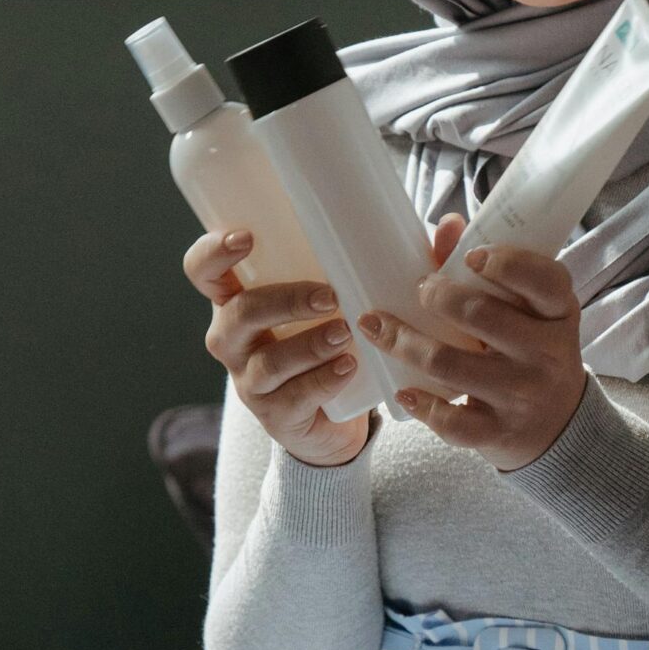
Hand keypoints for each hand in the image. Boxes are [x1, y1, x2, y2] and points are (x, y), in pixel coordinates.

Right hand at [184, 228, 372, 467]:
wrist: (332, 421)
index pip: (203, 271)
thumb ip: (369, 264)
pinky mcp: (276, 416)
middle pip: (238, 315)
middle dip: (284, 300)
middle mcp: (234, 340)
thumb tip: (444, 228)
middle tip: (328, 296)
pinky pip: (293, 398)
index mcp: (238, 301)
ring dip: (309, 345)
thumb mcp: (333, 300)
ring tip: (345, 333)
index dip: (213, 253)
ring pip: (267, 363)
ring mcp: (251, 382)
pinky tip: (348, 368)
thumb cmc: (328, 341)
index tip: (246, 237)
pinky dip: (323, 381)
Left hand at [357, 215, 587, 471]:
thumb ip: (490, 270)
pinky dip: (422, 405)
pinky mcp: (499, 433)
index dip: (507, 264)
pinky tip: (402, 390)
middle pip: (481, 316)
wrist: (559, 427)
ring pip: (450, 366)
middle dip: (438, 296)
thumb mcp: (529, 312)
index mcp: (558, 314)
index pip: (544, 280)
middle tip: (420, 288)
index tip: (472, 257)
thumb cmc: (533, 352)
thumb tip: (446, 224)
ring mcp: (521, 397)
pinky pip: (453, 421)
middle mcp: (546, 355)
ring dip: (405, 343)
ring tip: (376, 327)